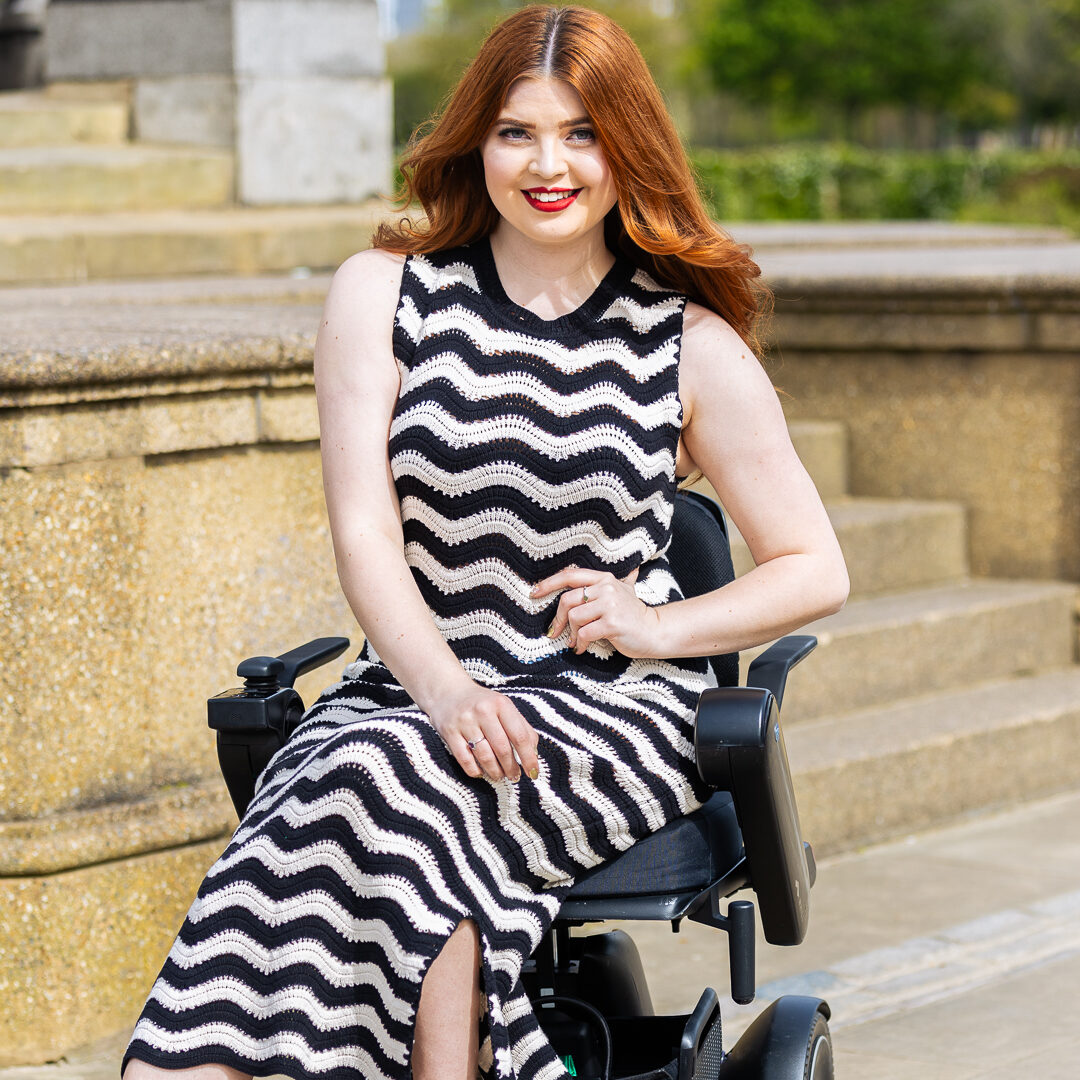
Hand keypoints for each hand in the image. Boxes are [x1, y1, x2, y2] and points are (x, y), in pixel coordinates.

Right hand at [426, 680, 539, 783]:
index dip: (529, 758)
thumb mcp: (505, 707)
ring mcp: (465, 722)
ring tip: (500, 776)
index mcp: (501, 704)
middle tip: (515, 777)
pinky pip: (465, 760)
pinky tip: (482, 773)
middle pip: (502, 748)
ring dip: (495, 772)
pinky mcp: (449, 733)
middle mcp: (483, 711)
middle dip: (511, 768)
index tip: (533, 773)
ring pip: (484, 756)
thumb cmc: (483, 704)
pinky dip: (475, 771)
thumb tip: (533, 755)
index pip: (520, 736)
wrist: (449, 692)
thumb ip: (522, 728)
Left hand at [531, 566, 661, 657]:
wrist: (655, 631)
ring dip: (572, 634)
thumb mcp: (626, 591)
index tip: (534, 592)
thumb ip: (620, 580)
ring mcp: (610, 605)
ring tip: (577, 642)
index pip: (570, 575)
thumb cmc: (635, 614)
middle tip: (556, 632)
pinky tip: (582, 648)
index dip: (549, 583)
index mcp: (604, 578)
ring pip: (575, 618)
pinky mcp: (612, 623)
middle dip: (558, 619)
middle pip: (568, 600)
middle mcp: (607, 588)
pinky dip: (580, 643)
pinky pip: (584, 634)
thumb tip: (633, 568)